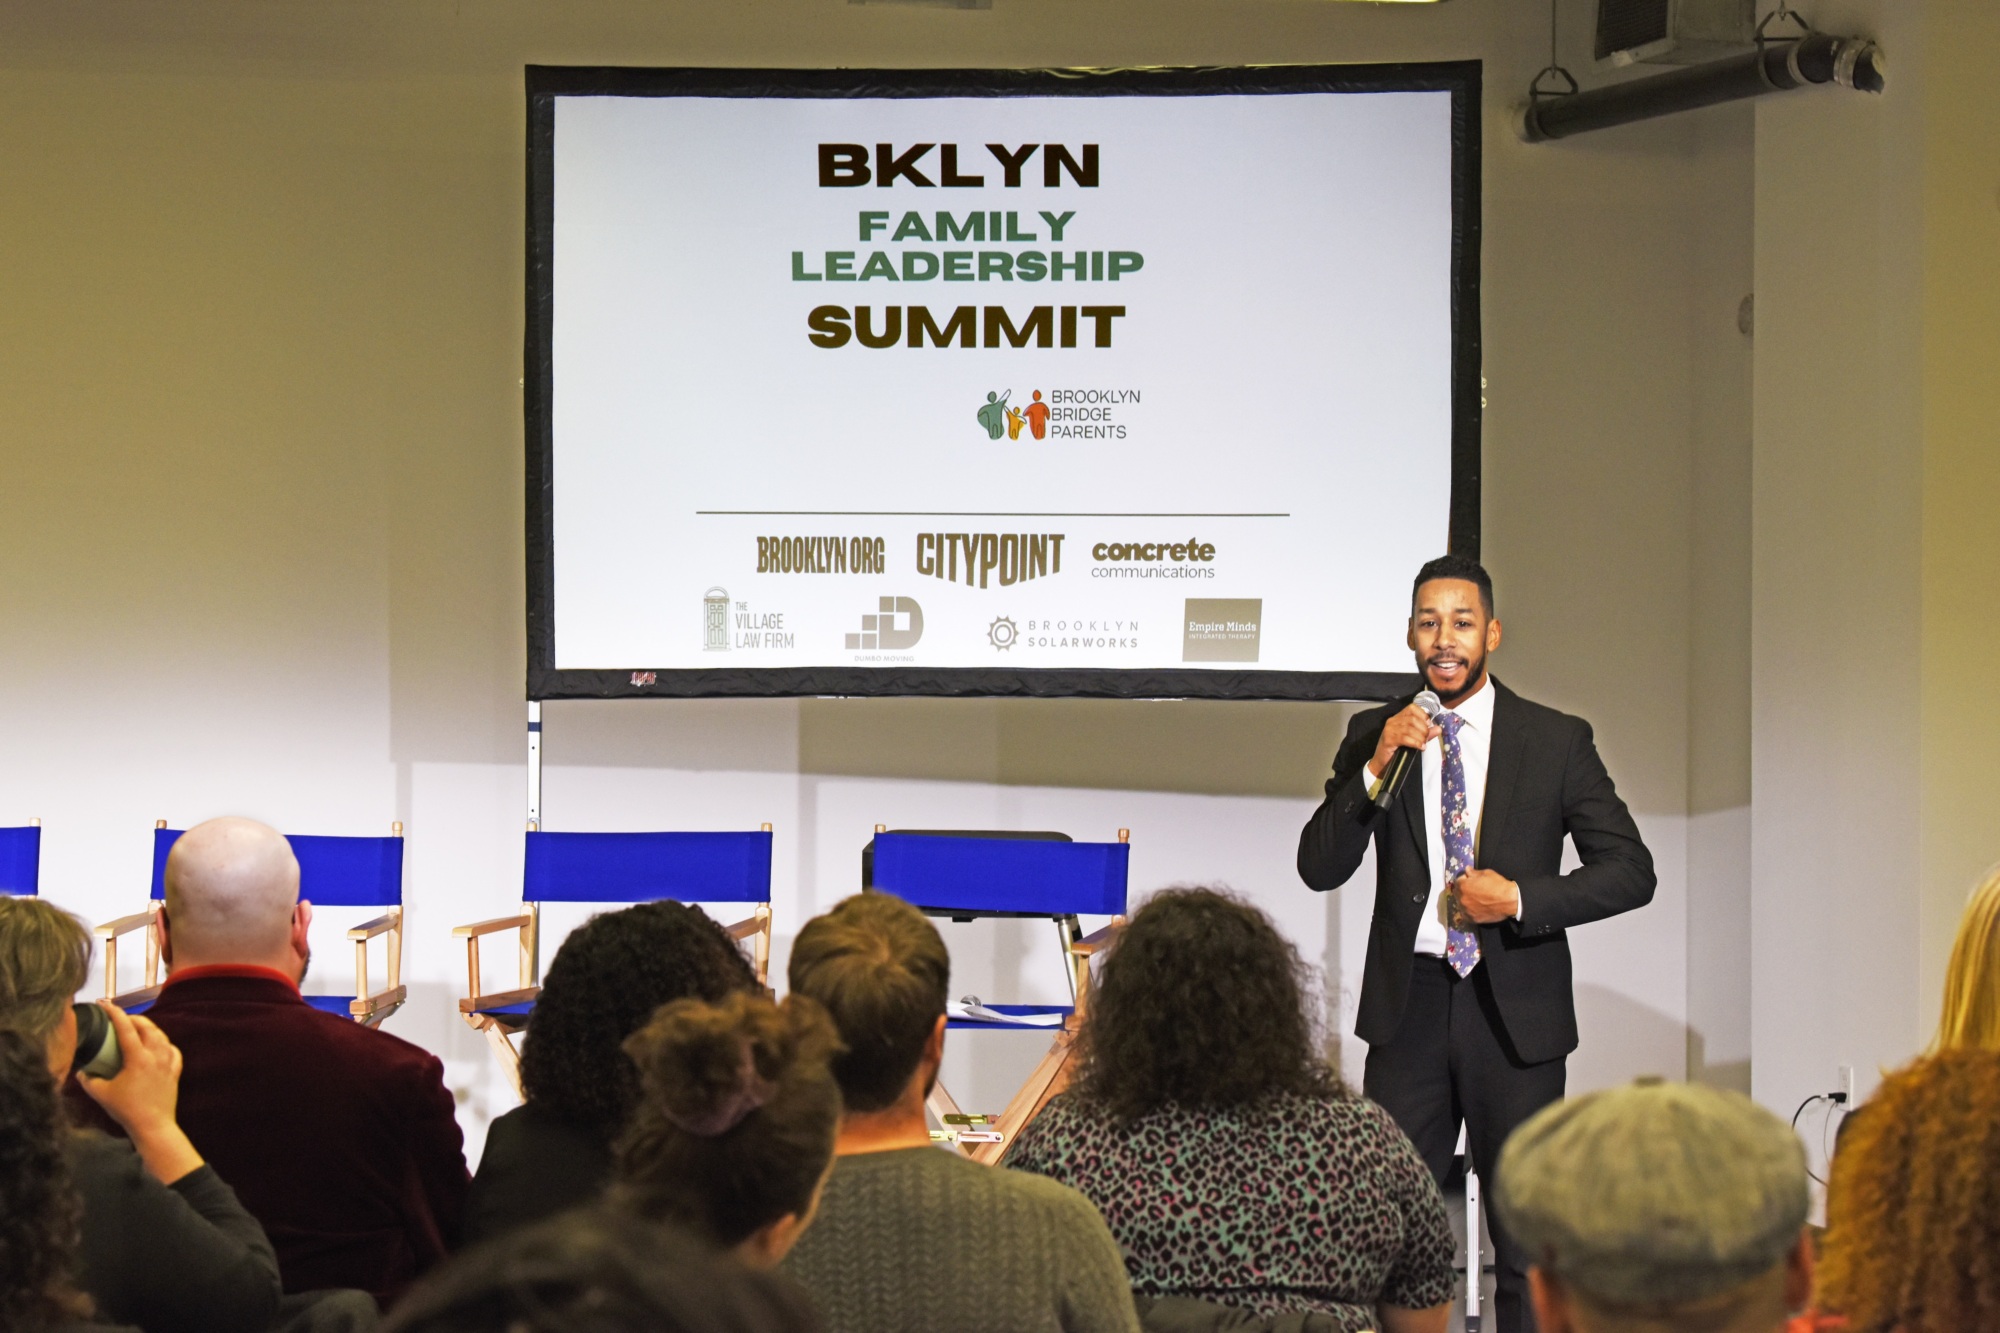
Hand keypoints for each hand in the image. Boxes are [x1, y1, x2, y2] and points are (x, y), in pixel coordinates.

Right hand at [77, 1004, 202, 1183]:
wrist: (153, 1126)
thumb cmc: (126, 1110)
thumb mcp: (101, 1094)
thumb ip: (88, 1080)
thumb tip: (81, 1072)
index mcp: (138, 1057)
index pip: (126, 1028)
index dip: (114, 1013)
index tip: (105, 1004)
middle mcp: (156, 1055)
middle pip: (147, 1027)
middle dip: (133, 1018)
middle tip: (120, 1018)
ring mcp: (168, 1063)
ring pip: (162, 1036)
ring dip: (149, 1028)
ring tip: (138, 1028)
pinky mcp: (175, 1072)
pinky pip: (173, 1051)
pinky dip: (165, 1044)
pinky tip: (160, 1046)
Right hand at [1369, 704, 1442, 779]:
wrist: (1382, 763)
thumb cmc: (1397, 750)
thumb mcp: (1413, 739)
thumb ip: (1425, 733)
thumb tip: (1438, 728)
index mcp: (1398, 718)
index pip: (1412, 708)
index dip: (1423, 715)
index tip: (1428, 724)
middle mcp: (1392, 721)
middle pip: (1413, 719)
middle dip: (1424, 729)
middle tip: (1426, 738)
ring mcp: (1389, 730)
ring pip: (1410, 728)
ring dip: (1420, 737)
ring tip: (1423, 744)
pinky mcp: (1388, 740)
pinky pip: (1405, 738)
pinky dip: (1415, 743)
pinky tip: (1420, 747)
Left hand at [1451, 870, 1519, 924]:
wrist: (1509, 901)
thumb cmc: (1498, 885)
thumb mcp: (1486, 873)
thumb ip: (1473, 872)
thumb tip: (1466, 870)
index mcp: (1463, 886)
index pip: (1458, 881)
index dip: (1465, 880)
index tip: (1471, 881)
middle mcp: (1461, 899)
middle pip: (1458, 894)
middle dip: (1464, 891)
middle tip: (1474, 891)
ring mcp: (1466, 910)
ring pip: (1461, 905)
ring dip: (1465, 902)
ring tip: (1476, 901)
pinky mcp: (1472, 919)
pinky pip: (1465, 915)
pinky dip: (1468, 912)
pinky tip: (1475, 909)